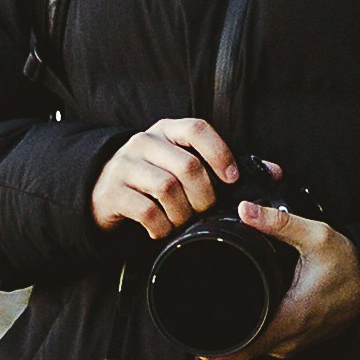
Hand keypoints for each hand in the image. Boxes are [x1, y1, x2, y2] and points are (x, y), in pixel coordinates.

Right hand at [91, 118, 240, 240]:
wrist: (102, 190)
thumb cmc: (150, 176)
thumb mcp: (175, 160)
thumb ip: (207, 163)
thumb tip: (257, 176)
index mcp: (165, 130)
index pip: (197, 129)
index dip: (220, 154)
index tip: (232, 179)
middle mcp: (144, 142)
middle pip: (188, 166)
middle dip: (204, 196)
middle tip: (204, 210)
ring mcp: (125, 166)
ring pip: (168, 189)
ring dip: (183, 214)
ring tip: (181, 222)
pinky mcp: (112, 192)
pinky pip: (148, 212)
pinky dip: (162, 227)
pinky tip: (162, 230)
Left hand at [210, 200, 359, 359]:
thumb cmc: (347, 265)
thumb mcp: (317, 236)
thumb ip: (279, 223)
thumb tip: (245, 211)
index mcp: (292, 317)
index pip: (246, 347)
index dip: (218, 348)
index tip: (194, 339)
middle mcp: (291, 337)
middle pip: (244, 350)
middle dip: (218, 339)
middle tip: (193, 318)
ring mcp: (294, 343)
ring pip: (254, 348)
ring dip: (234, 336)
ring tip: (210, 314)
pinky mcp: (296, 340)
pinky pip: (266, 343)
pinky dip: (249, 334)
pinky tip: (238, 317)